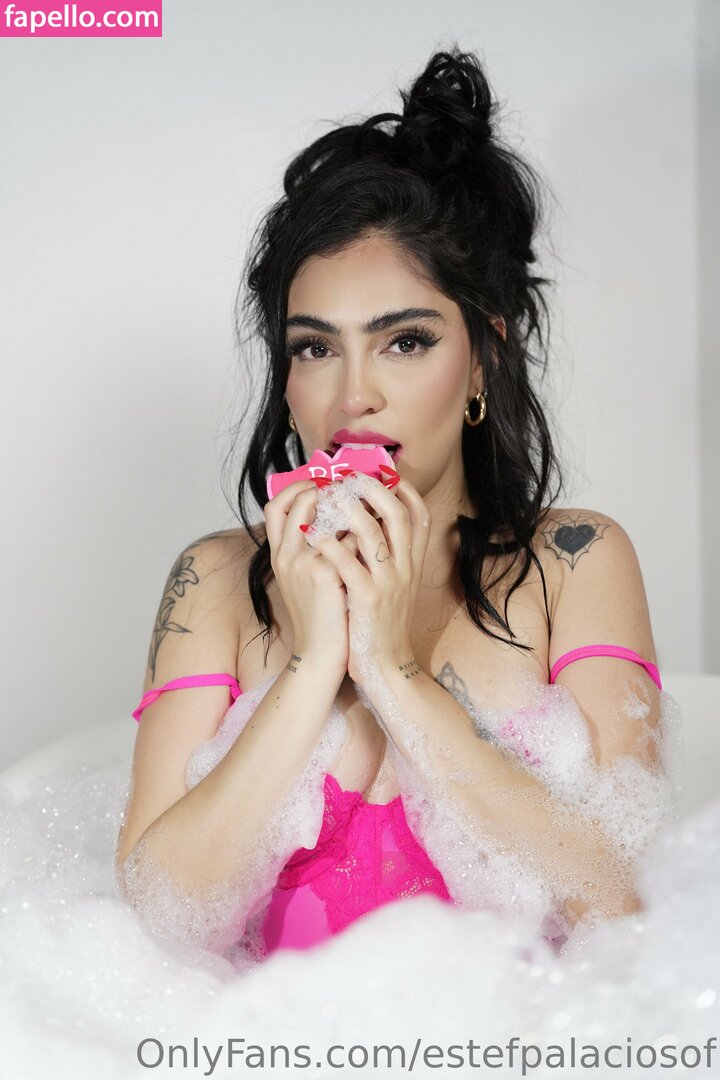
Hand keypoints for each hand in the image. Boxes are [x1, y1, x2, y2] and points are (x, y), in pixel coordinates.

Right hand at [264, 478, 355, 677]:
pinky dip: (365, 537)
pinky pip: (351, 540)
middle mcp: (286, 556)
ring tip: (368, 510)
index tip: (324, 484)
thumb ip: (314, 547)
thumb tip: (339, 514)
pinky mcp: (326, 575)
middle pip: (298, 502)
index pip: (275, 506)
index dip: (297, 488)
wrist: (321, 654)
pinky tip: (378, 543)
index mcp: (280, 555)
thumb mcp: (306, 578)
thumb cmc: (321, 615)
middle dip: (327, 489)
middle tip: (352, 486)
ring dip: (350, 508)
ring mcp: (304, 564)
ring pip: (328, 515)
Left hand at [305, 472, 431, 684]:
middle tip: (351, 477)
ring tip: (328, 494)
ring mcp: (387, 584)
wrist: (387, 667)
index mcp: (412, 565)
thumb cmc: (382, 624)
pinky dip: (329, 543)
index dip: (404, 491)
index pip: (418, 517)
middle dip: (375, 489)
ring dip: (348, 508)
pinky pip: (347, 564)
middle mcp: (405, 570)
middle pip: (397, 515)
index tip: (385, 474)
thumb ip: (387, 557)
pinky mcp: (367, 600)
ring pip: (372, 532)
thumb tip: (369, 525)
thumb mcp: (395, 587)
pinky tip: (312, 532)